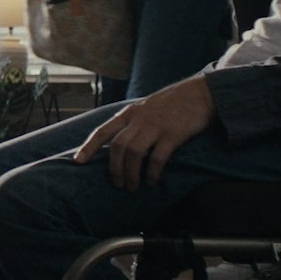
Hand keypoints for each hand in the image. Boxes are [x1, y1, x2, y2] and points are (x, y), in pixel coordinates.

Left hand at [74, 77, 215, 189]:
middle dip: (115, 169)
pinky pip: (157, 158)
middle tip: (118, 184)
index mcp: (129, 113)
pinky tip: (152, 181)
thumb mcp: (146, 107)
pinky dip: (152, 173)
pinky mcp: (173, 134)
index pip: (102, 131)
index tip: (77, 161)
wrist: (202, 93)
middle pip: (118, 147)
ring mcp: (156, 126)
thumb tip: (119, 146)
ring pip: (134, 154)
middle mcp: (139, 119)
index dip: (88, 147)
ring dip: (131, 174)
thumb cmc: (173, 103)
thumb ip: (133, 123)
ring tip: (133, 186)